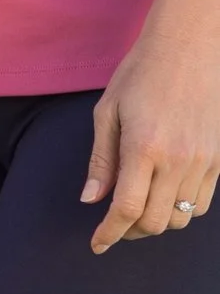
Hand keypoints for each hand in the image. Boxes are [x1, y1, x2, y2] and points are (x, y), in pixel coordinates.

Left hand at [81, 14, 219, 250]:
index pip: (126, 209)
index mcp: (143, 148)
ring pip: (182, 217)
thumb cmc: (140, 75)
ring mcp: (203, 163)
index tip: (97, 244)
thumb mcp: (107, 111)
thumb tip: (90, 200)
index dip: (110, 233)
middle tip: (114, 225)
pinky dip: (182, 209)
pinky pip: (202, 203)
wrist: (189, 49)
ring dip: (158, 222)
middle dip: (131, 231)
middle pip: (156, 221)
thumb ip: (101, 160)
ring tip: (138, 210)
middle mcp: (177, 161)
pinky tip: (164, 196)